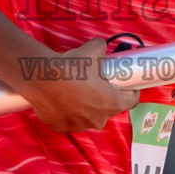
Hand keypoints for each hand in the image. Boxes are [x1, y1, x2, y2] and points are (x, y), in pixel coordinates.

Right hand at [18, 36, 140, 132]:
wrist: (43, 78)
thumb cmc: (73, 67)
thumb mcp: (93, 49)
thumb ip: (101, 48)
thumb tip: (100, 45)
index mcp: (113, 103)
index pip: (131, 101)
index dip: (131, 92)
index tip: (127, 86)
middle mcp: (99, 119)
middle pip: (107, 110)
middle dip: (103, 99)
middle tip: (94, 85)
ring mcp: (79, 126)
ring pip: (86, 117)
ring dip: (84, 108)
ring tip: (74, 92)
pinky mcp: (60, 127)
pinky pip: (67, 120)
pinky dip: (66, 113)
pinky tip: (60, 101)